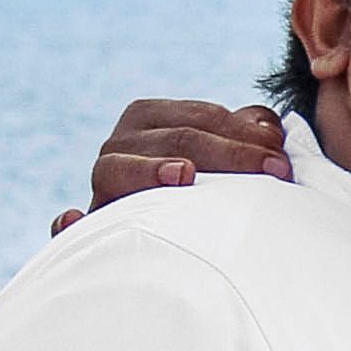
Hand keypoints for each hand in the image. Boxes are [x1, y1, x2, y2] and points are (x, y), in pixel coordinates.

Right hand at [57, 99, 289, 235]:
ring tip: (184, 175)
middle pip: (175, 141)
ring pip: (118, 169)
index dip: (247, 136)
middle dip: (229, 156)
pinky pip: (69, 225)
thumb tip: (267, 126)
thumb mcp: (229, 151)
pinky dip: (68, 223)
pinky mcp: (88, 224)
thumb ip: (248, 131)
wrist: (173, 233)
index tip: (283, 162)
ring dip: (149, 172)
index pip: (203, 118)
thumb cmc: (210, 185)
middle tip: (274, 175)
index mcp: (151, 117)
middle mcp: (120, 145)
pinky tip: (75, 220)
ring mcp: (101, 183)